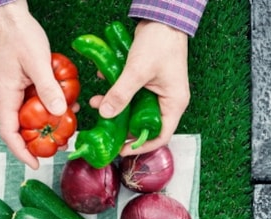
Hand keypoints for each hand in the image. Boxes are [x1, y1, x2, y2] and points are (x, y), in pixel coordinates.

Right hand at [0, 1, 66, 168]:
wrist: (10, 16)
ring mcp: (11, 90)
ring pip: (28, 114)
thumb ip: (48, 89)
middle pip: (19, 128)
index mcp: (4, 96)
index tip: (36, 164)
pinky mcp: (18, 83)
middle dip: (38, 139)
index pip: (9, 134)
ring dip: (46, 121)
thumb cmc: (20, 36)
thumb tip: (58, 113)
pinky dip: (47, 105)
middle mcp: (4, 97)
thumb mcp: (38, 62)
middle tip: (60, 145)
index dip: (22, 152)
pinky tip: (65, 102)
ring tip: (67, 124)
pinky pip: (32, 101)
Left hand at [89, 20, 189, 155]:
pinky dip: (116, 91)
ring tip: (97, 102)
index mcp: (174, 104)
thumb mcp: (137, 71)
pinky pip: (131, 93)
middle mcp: (167, 101)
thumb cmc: (160, 43)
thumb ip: (121, 93)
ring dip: (115, 106)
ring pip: (134, 108)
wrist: (163, 17)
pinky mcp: (147, 82)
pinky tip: (103, 82)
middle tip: (104, 127)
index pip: (161, 135)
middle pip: (144, 123)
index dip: (141, 145)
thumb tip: (106, 113)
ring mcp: (157, 91)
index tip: (122, 149)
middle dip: (122, 124)